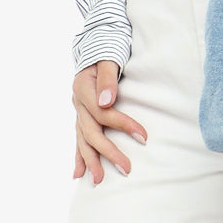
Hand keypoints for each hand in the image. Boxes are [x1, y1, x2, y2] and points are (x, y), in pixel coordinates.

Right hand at [72, 59, 147, 184]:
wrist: (96, 42)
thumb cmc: (107, 48)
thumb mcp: (109, 56)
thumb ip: (108, 77)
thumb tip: (107, 101)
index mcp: (83, 87)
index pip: (103, 113)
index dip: (123, 125)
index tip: (144, 137)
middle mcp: (77, 101)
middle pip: (92, 131)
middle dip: (109, 152)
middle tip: (127, 169)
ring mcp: (78, 110)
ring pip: (82, 139)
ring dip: (91, 160)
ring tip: (99, 180)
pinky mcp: (81, 115)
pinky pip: (78, 138)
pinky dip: (79, 155)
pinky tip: (78, 173)